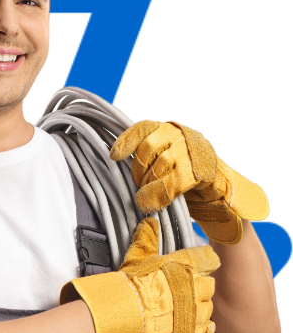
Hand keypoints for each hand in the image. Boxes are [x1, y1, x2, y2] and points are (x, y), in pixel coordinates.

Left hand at [109, 119, 269, 243]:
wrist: (219, 191)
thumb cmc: (186, 178)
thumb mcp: (164, 163)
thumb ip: (146, 160)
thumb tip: (118, 167)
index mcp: (169, 129)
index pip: (143, 128)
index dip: (126, 141)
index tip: (113, 156)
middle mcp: (181, 134)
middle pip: (147, 149)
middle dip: (137, 172)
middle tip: (138, 186)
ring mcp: (193, 150)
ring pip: (160, 166)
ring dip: (147, 185)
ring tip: (144, 198)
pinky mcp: (201, 169)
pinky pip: (172, 182)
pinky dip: (157, 195)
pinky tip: (149, 204)